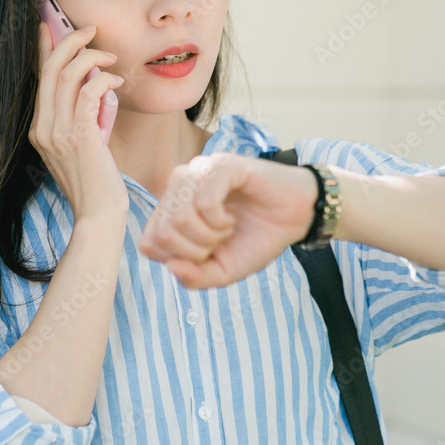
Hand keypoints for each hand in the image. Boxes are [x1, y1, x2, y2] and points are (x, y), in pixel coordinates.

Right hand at [28, 21, 127, 220]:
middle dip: (69, 41)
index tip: (48, 24)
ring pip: (68, 75)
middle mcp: (43, 128)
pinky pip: (89, 91)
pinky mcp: (80, 135)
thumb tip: (96, 84)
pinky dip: (103, 79)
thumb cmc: (96, 182)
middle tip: (90, 29)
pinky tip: (116, 81)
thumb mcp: (83, 144)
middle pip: (50, 69)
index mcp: (39, 129)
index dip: (42, 48)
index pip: (38, 79)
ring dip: (92, 57)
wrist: (99, 214)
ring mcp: (58, 132)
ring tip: (110, 56)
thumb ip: (83, 116)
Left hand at [137, 153, 317, 288]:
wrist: (295, 217)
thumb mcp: (223, 271)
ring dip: (207, 235)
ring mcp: (196, 172)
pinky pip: (202, 201)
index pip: (148, 243)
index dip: (177, 259)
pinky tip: (231, 218)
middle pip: (161, 232)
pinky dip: (218, 220)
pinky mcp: (219, 166)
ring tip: (225, 229)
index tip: (204, 255)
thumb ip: (194, 278)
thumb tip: (171, 267)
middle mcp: (176, 188)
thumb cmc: (255, 239)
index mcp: (170, 211)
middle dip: (194, 250)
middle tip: (218, 242)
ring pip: (178, 216)